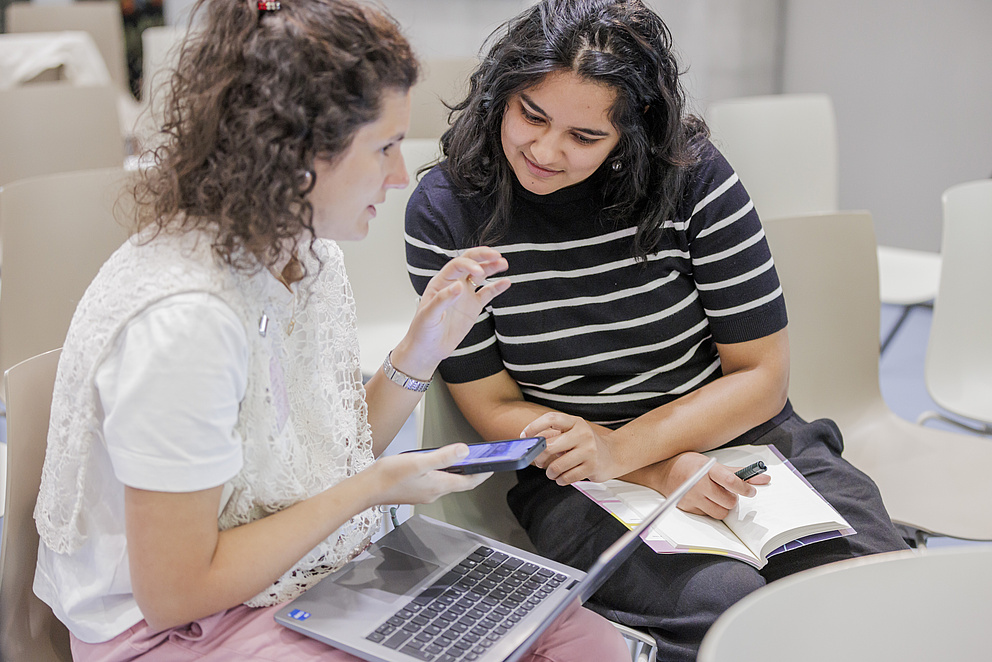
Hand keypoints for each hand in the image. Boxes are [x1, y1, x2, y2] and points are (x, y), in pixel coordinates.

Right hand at [366, 444, 490, 506]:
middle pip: (459, 482)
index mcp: (438, 486)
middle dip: (471, 471)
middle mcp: (433, 492)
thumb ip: (443, 456)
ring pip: (447, 481)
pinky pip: (435, 481)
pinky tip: (435, 463)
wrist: (365, 490)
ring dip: (456, 471)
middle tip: (481, 461)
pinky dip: (441, 472)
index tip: (493, 467)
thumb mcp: (419, 462)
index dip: (483, 474)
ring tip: (462, 458)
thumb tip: (465, 451)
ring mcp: (424, 493)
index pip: (469, 482)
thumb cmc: (387, 477)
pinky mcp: (415, 490)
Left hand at [393, 247, 509, 376]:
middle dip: (482, 256)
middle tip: (496, 255)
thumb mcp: (429, 315)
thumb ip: (443, 299)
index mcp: (440, 282)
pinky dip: (497, 287)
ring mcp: (465, 295)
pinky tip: (506, 282)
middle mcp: (454, 284)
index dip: (469, 264)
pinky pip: (487, 293)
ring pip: (481, 276)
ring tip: (503, 263)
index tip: (479, 272)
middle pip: (469, 263)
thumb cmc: (422, 330)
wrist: (428, 349)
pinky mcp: (473, 306)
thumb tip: (459, 285)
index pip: (457, 265)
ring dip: (491, 268)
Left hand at [521, 412, 620, 484]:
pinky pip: (567, 477)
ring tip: (552, 472)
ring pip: (557, 466)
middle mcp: (583, 433)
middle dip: (539, 457)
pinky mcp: (592, 467)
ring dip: (550, 473)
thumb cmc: (586, 445)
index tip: (524, 436)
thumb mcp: (571, 434)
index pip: (551, 419)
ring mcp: (589, 450)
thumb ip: (553, 436)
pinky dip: (560, 480)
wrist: (613, 455)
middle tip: (538, 462)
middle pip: (549, 446)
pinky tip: (562, 477)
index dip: (534, 427)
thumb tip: (530, 443)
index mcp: (575, 422)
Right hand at [645, 452, 770, 519]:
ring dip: (722, 506)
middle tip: (727, 491)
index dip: (745, 488)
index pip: (730, 481)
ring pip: (720, 513)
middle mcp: (698, 483)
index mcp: (707, 469)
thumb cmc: (690, 465)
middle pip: (728, 501)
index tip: (751, 491)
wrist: (663, 471)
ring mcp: (691, 497)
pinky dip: (710, 509)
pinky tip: (704, 499)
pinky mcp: (687, 508)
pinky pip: (708, 516)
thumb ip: (739, 473)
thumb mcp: (714, 464)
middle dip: (732, 498)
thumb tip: (763, 477)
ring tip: (716, 496)